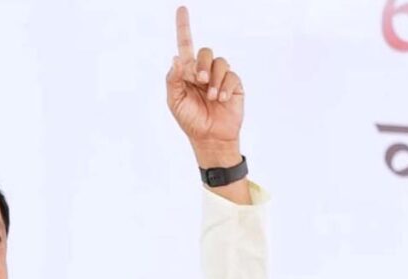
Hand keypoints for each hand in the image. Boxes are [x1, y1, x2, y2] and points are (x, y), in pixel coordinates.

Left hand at [166, 6, 243, 167]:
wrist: (210, 137)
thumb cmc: (190, 120)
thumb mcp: (175, 101)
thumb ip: (173, 79)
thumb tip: (176, 59)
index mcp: (186, 73)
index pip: (185, 46)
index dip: (183, 27)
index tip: (181, 9)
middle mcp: (204, 71)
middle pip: (205, 52)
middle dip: (202, 65)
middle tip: (200, 81)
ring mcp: (219, 77)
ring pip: (219, 62)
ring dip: (214, 79)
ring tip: (211, 97)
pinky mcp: (234, 84)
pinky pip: (231, 75)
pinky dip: (225, 86)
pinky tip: (221, 99)